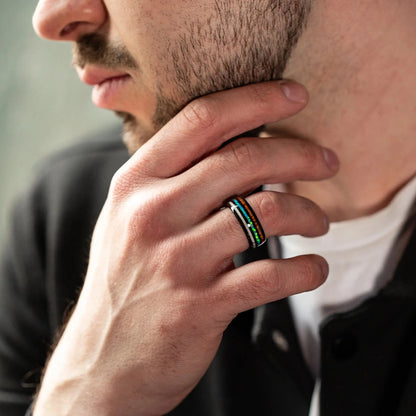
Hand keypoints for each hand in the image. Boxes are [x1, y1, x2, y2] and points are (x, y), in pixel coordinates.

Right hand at [34, 81, 338, 415]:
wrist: (104, 357)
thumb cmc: (125, 279)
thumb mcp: (130, 217)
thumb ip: (172, 178)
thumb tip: (237, 142)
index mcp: (136, 183)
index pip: (203, 120)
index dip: (256, 100)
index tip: (294, 95)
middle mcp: (153, 214)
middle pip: (245, 159)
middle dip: (300, 154)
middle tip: (327, 161)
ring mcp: (177, 261)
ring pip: (267, 211)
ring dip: (309, 212)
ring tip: (319, 221)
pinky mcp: (201, 306)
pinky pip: (272, 275)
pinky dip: (307, 269)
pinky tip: (313, 268)